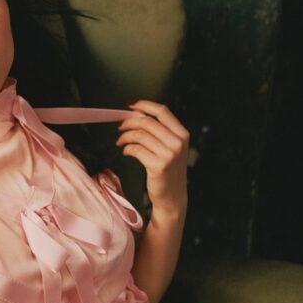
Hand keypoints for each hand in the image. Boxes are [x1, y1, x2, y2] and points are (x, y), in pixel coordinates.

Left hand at [116, 100, 188, 219]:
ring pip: (139, 135)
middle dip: (129, 121)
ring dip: (125, 136)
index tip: (130, 105)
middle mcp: (178, 143)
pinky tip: (126, 151)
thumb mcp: (171, 148)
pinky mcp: (158, 165)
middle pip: (147, 122)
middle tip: (119, 126)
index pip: (162, 111)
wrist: (172, 197)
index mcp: (182, 134)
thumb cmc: (168, 171)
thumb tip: (136, 114)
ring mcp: (169, 155)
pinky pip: (136, 149)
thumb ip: (160, 131)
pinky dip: (127, 148)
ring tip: (120, 141)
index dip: (144, 105)